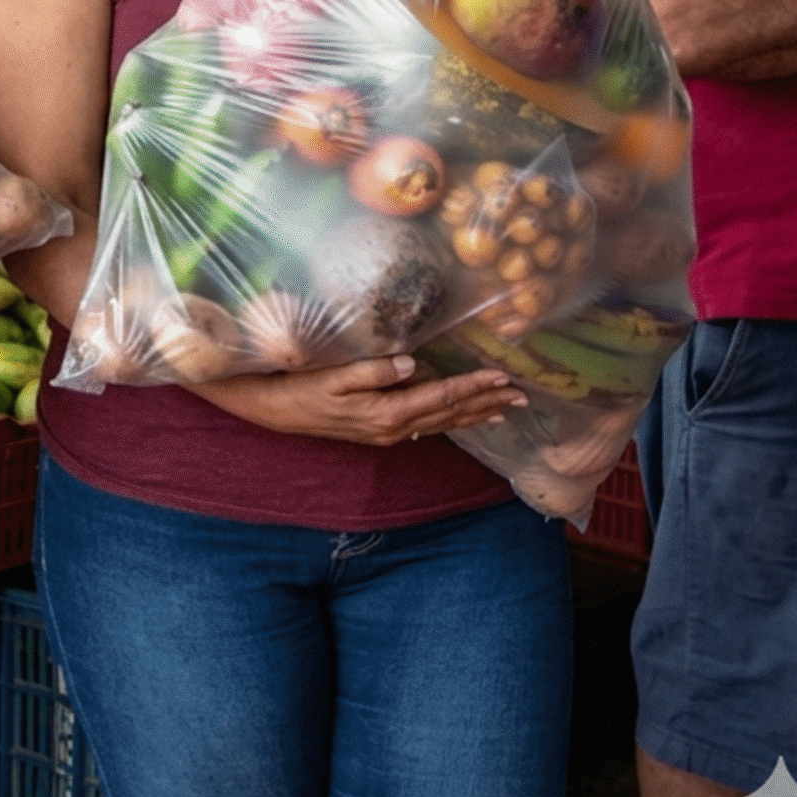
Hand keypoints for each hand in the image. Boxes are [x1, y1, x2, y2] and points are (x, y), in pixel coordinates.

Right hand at [193, 354, 524, 445]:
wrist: (275, 409)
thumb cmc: (301, 385)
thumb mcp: (333, 374)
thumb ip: (373, 370)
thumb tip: (411, 364)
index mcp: (386, 412)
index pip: (440, 396)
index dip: (473, 386)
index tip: (502, 377)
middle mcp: (394, 428)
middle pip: (450, 413)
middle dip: (487, 403)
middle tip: (522, 395)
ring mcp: (388, 433)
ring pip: (443, 422)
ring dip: (476, 414)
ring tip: (506, 409)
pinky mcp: (381, 431)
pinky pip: (428, 425)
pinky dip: (453, 420)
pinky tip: (465, 418)